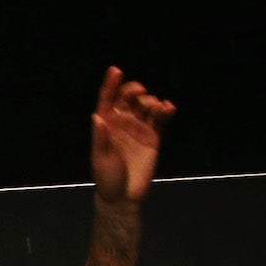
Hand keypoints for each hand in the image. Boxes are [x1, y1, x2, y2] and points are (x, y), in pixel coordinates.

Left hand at [90, 66, 174, 206]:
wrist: (123, 196)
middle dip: (135, 90)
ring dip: (151, 101)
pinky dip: (166, 110)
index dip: (111, 84)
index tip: (116, 70)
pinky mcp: (153, 136)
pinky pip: (161, 118)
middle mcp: (122, 123)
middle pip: (129, 98)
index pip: (107, 100)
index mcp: (105, 125)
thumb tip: (97, 116)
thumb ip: (101, 137)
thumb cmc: (106, 177)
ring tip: (155, 107)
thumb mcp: (100, 158)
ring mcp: (138, 128)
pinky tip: (168, 107)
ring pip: (146, 105)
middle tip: (140, 92)